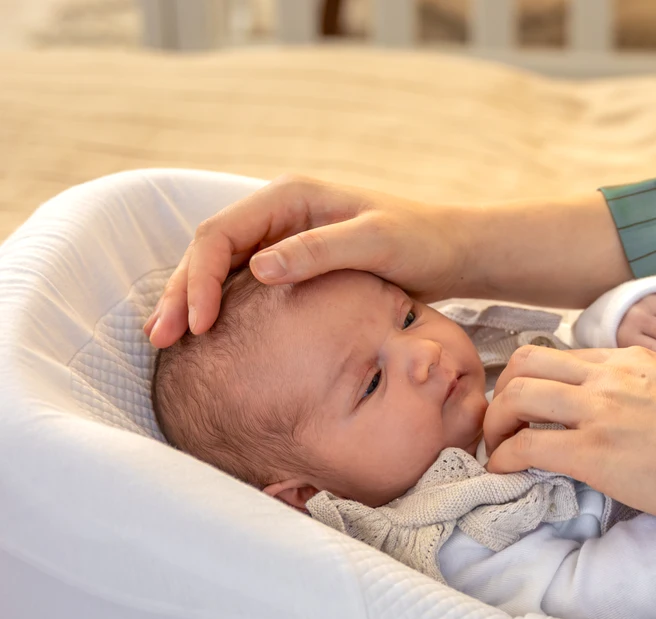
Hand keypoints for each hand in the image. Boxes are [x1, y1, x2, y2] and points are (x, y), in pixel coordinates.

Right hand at [144, 175, 463, 347]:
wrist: (455, 252)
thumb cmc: (422, 242)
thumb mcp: (376, 243)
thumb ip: (320, 251)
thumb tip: (257, 268)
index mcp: (289, 197)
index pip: (220, 234)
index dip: (200, 278)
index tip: (198, 325)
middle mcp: (278, 213)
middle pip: (210, 251)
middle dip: (182, 293)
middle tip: (160, 340)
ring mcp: (284, 239)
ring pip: (221, 269)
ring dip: (194, 303)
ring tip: (169, 345)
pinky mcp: (295, 265)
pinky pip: (243, 286)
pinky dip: (222, 310)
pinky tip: (208, 342)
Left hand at [483, 345, 655, 527]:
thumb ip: (653, 391)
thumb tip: (637, 412)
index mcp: (634, 358)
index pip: (564, 355)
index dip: (538, 380)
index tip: (532, 407)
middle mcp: (610, 376)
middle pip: (527, 363)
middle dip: (504, 393)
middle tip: (505, 424)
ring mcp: (599, 411)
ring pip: (516, 396)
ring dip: (495, 424)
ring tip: (498, 449)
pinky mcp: (593, 453)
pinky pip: (526, 446)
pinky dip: (504, 459)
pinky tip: (504, 473)